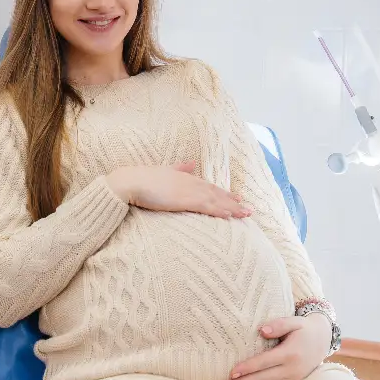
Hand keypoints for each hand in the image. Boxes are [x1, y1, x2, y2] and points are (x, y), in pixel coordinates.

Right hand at [106, 161, 250, 218]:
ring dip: (232, 208)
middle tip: (248, 209)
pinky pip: (206, 206)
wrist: (130, 181)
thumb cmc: (142, 178)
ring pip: (215, 200)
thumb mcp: (164, 170)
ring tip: (245, 214)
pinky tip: (229, 215)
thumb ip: (179, 168)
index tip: (237, 197)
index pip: (209, 186)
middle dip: (233, 202)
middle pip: (216, 193)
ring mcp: (188, 191)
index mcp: (185, 177)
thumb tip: (191, 163)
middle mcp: (190, 182)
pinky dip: (219, 210)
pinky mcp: (184, 200)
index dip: (224, 193)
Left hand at [223, 314, 332, 379]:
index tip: (233, 372)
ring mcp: (292, 378)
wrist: (323, 340)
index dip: (248, 368)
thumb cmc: (305, 329)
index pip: (265, 362)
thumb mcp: (294, 322)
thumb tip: (262, 330)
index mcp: (290, 353)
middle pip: (263, 378)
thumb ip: (279, 324)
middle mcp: (292, 369)